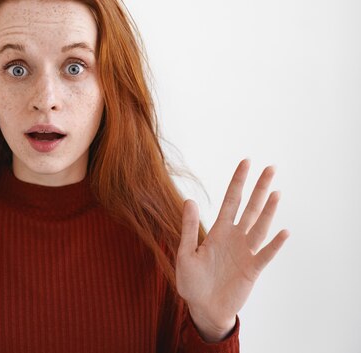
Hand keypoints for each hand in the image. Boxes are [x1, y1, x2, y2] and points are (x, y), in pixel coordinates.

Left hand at [175, 159, 289, 341]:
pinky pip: (265, 254)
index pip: (231, 201)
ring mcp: (245, 252)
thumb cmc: (192, 282)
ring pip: (260, 226)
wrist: (203, 308)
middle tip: (270, 168)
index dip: (238, 182)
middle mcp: (235, 238)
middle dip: (259, 188)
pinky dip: (275, 244)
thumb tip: (190, 200)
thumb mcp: (186, 253)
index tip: (246, 162)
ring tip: (276, 191)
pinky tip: (285, 232)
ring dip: (269, 210)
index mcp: (218, 232)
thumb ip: (189, 228)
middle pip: (250, 208)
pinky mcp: (252, 269)